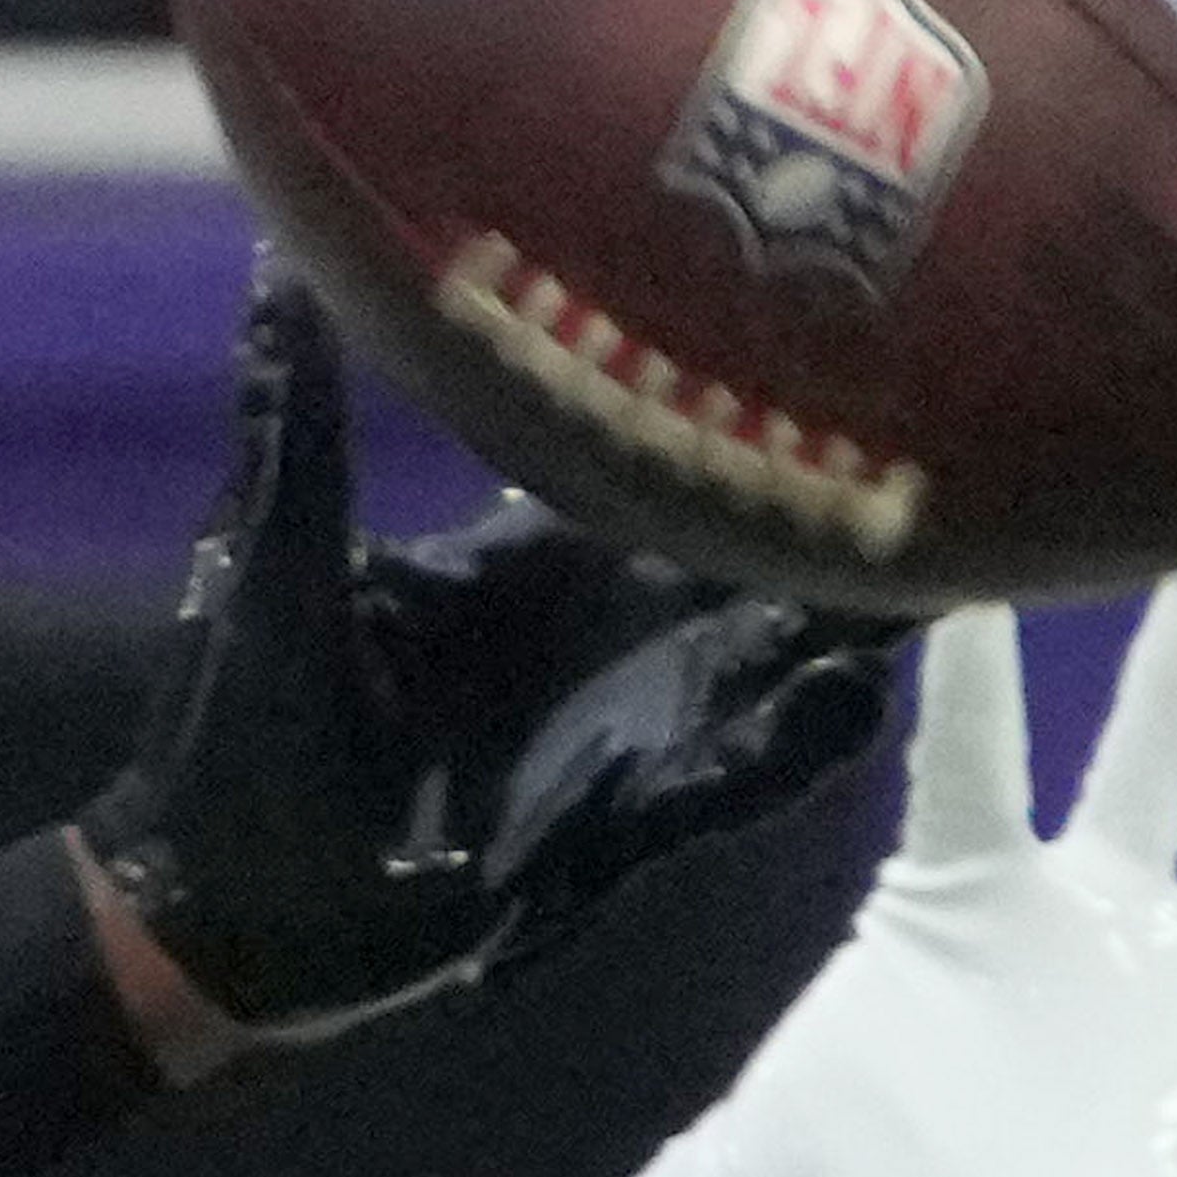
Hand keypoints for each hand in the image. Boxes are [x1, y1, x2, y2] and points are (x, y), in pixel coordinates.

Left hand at [71, 282, 897, 1058]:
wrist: (215, 907)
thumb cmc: (235, 730)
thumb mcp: (271, 560)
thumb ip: (302, 427)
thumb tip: (279, 269)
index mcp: (527, 564)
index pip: (661, 462)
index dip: (742, 399)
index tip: (838, 322)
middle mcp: (596, 638)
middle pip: (748, 556)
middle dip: (844, 504)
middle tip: (961, 428)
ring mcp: (615, 732)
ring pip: (763, 661)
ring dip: (850, 616)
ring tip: (957, 557)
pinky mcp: (608, 829)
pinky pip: (718, 787)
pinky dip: (784, 748)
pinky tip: (851, 699)